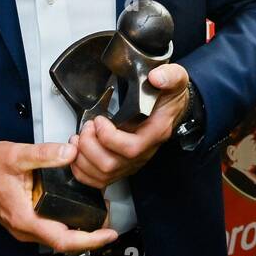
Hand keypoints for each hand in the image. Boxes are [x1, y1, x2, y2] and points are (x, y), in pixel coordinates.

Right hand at [0, 140, 117, 252]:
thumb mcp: (16, 155)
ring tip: (100, 216)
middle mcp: (25, 228)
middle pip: (64, 241)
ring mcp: (24, 227)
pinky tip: (78, 211)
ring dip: (79, 230)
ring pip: (57, 236)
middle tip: (110, 222)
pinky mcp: (25, 221)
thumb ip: (44, 154)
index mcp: (25, 217)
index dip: (90, 239)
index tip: (108, 234)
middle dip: (90, 235)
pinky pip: (50, 229)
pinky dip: (68, 224)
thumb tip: (69, 153)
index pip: (63, 239)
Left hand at [71, 63, 189, 188]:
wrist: (172, 108)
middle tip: (86, 127)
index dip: (108, 137)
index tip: (99, 119)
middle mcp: (144, 152)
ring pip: (102, 175)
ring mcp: (133, 161)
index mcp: (155, 132)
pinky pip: (100, 180)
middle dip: (89, 146)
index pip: (131, 148)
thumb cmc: (169, 96)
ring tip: (80, 137)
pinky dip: (82, 170)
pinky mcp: (123, 165)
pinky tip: (79, 154)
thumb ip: (169, 76)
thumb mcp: (176, 79)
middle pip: (111, 165)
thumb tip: (156, 78)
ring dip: (82, 158)